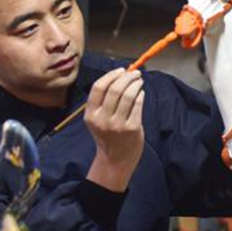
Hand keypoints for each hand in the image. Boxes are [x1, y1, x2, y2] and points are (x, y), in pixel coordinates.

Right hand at [84, 67, 144, 191]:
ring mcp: (117, 125)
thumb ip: (103, 100)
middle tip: (135, 73)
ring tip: (139, 81)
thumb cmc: (107, 136)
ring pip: (128, 95)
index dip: (111, 75)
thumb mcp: (97, 119)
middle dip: (127, 77)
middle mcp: (102, 119)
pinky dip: (140, 95)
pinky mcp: (132, 128)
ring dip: (136, 84)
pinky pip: (138, 105)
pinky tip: (141, 93)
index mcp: (91, 115)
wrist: (115, 160)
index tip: (121, 70)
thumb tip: (120, 75)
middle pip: (115, 89)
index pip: (99, 87)